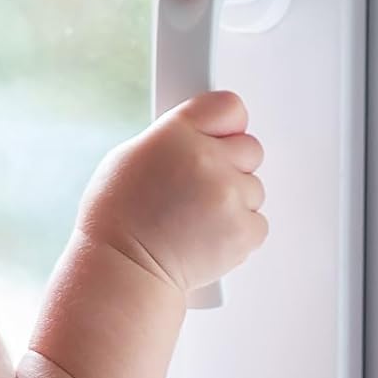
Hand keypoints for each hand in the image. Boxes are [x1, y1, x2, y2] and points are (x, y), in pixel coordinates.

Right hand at [75, 90, 267, 293]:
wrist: (124, 271)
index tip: (221, 137)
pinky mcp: (243, 230)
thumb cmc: (118, 221)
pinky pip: (258, 221)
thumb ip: (175, 139)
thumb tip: (201, 137)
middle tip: (200, 188)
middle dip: (231, 166)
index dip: (227, 125)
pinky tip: (206, 236)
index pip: (229, 107)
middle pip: (250, 147)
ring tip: (196, 219)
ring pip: (254, 188)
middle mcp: (207, 159)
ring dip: (233, 202)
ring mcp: (228, 195)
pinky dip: (238, 232)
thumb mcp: (131, 157)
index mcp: (177, 133)